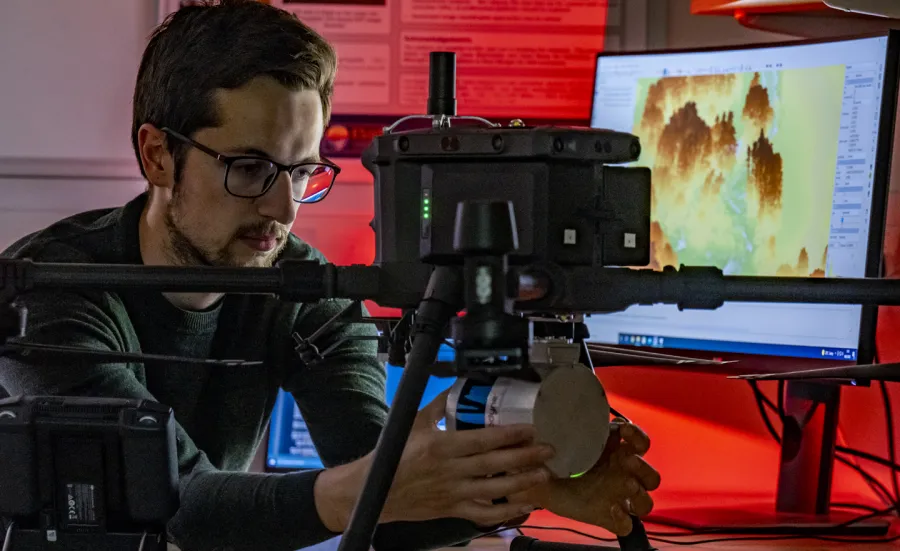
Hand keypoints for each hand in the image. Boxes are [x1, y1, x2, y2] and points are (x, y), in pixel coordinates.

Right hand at [378, 390, 554, 526]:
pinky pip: (484, 514)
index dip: (509, 435)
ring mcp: (453, 493)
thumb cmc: (394, 454)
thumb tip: (461, 386)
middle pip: (494, 464)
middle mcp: (450, 470)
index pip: (482, 440)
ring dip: (522, 482)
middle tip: (548, 450)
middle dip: (524, 457)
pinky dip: (507, 512)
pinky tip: (526, 504)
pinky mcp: (453, 510)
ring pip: (494, 490)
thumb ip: (440, 405)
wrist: (375, 491)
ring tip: (543, 474)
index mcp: (441, 446)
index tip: (531, 429)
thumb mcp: (414, 422)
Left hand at [510, 420, 660, 535]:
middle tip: (627, 462)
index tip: (623, 430)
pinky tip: (610, 510)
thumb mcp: (545, 447)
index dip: (636, 435)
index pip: (639, 441)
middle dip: (643, 469)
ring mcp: (616, 496)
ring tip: (623, 485)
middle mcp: (620, 473)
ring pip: (644, 501)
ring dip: (638, 494)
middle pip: (650, 476)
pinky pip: (626, 524)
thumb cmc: (549, 460)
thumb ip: (539, 440)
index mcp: (612, 450)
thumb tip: (524, 434)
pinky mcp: (607, 517)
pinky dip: (622, 519)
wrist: (539, 485)